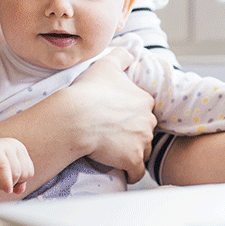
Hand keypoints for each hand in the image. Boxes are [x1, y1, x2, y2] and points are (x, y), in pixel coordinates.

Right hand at [0, 137, 34, 193]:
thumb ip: (16, 181)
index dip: (20, 182)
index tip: (8, 184)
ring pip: (16, 173)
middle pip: (24, 173)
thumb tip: (20, 190)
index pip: (29, 171)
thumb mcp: (4, 174)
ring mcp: (5, 146)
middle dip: (12, 183)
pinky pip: (4, 168)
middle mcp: (15, 145)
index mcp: (20, 150)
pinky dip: (4, 181)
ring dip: (5, 183)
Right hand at [66, 48, 156, 182]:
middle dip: (133, 135)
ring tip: (114, 152)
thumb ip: (121, 56)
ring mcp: (142, 142)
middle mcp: (148, 121)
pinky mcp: (132, 160)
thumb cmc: (88, 91)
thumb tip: (131, 52)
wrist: (76, 118)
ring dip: (131, 153)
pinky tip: (121, 170)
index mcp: (145, 101)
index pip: (144, 111)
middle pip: (144, 132)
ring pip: (142, 151)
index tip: (116, 119)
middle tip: (113, 136)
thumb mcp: (106, 65)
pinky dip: (131, 173)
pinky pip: (137, 172)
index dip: (131, 116)